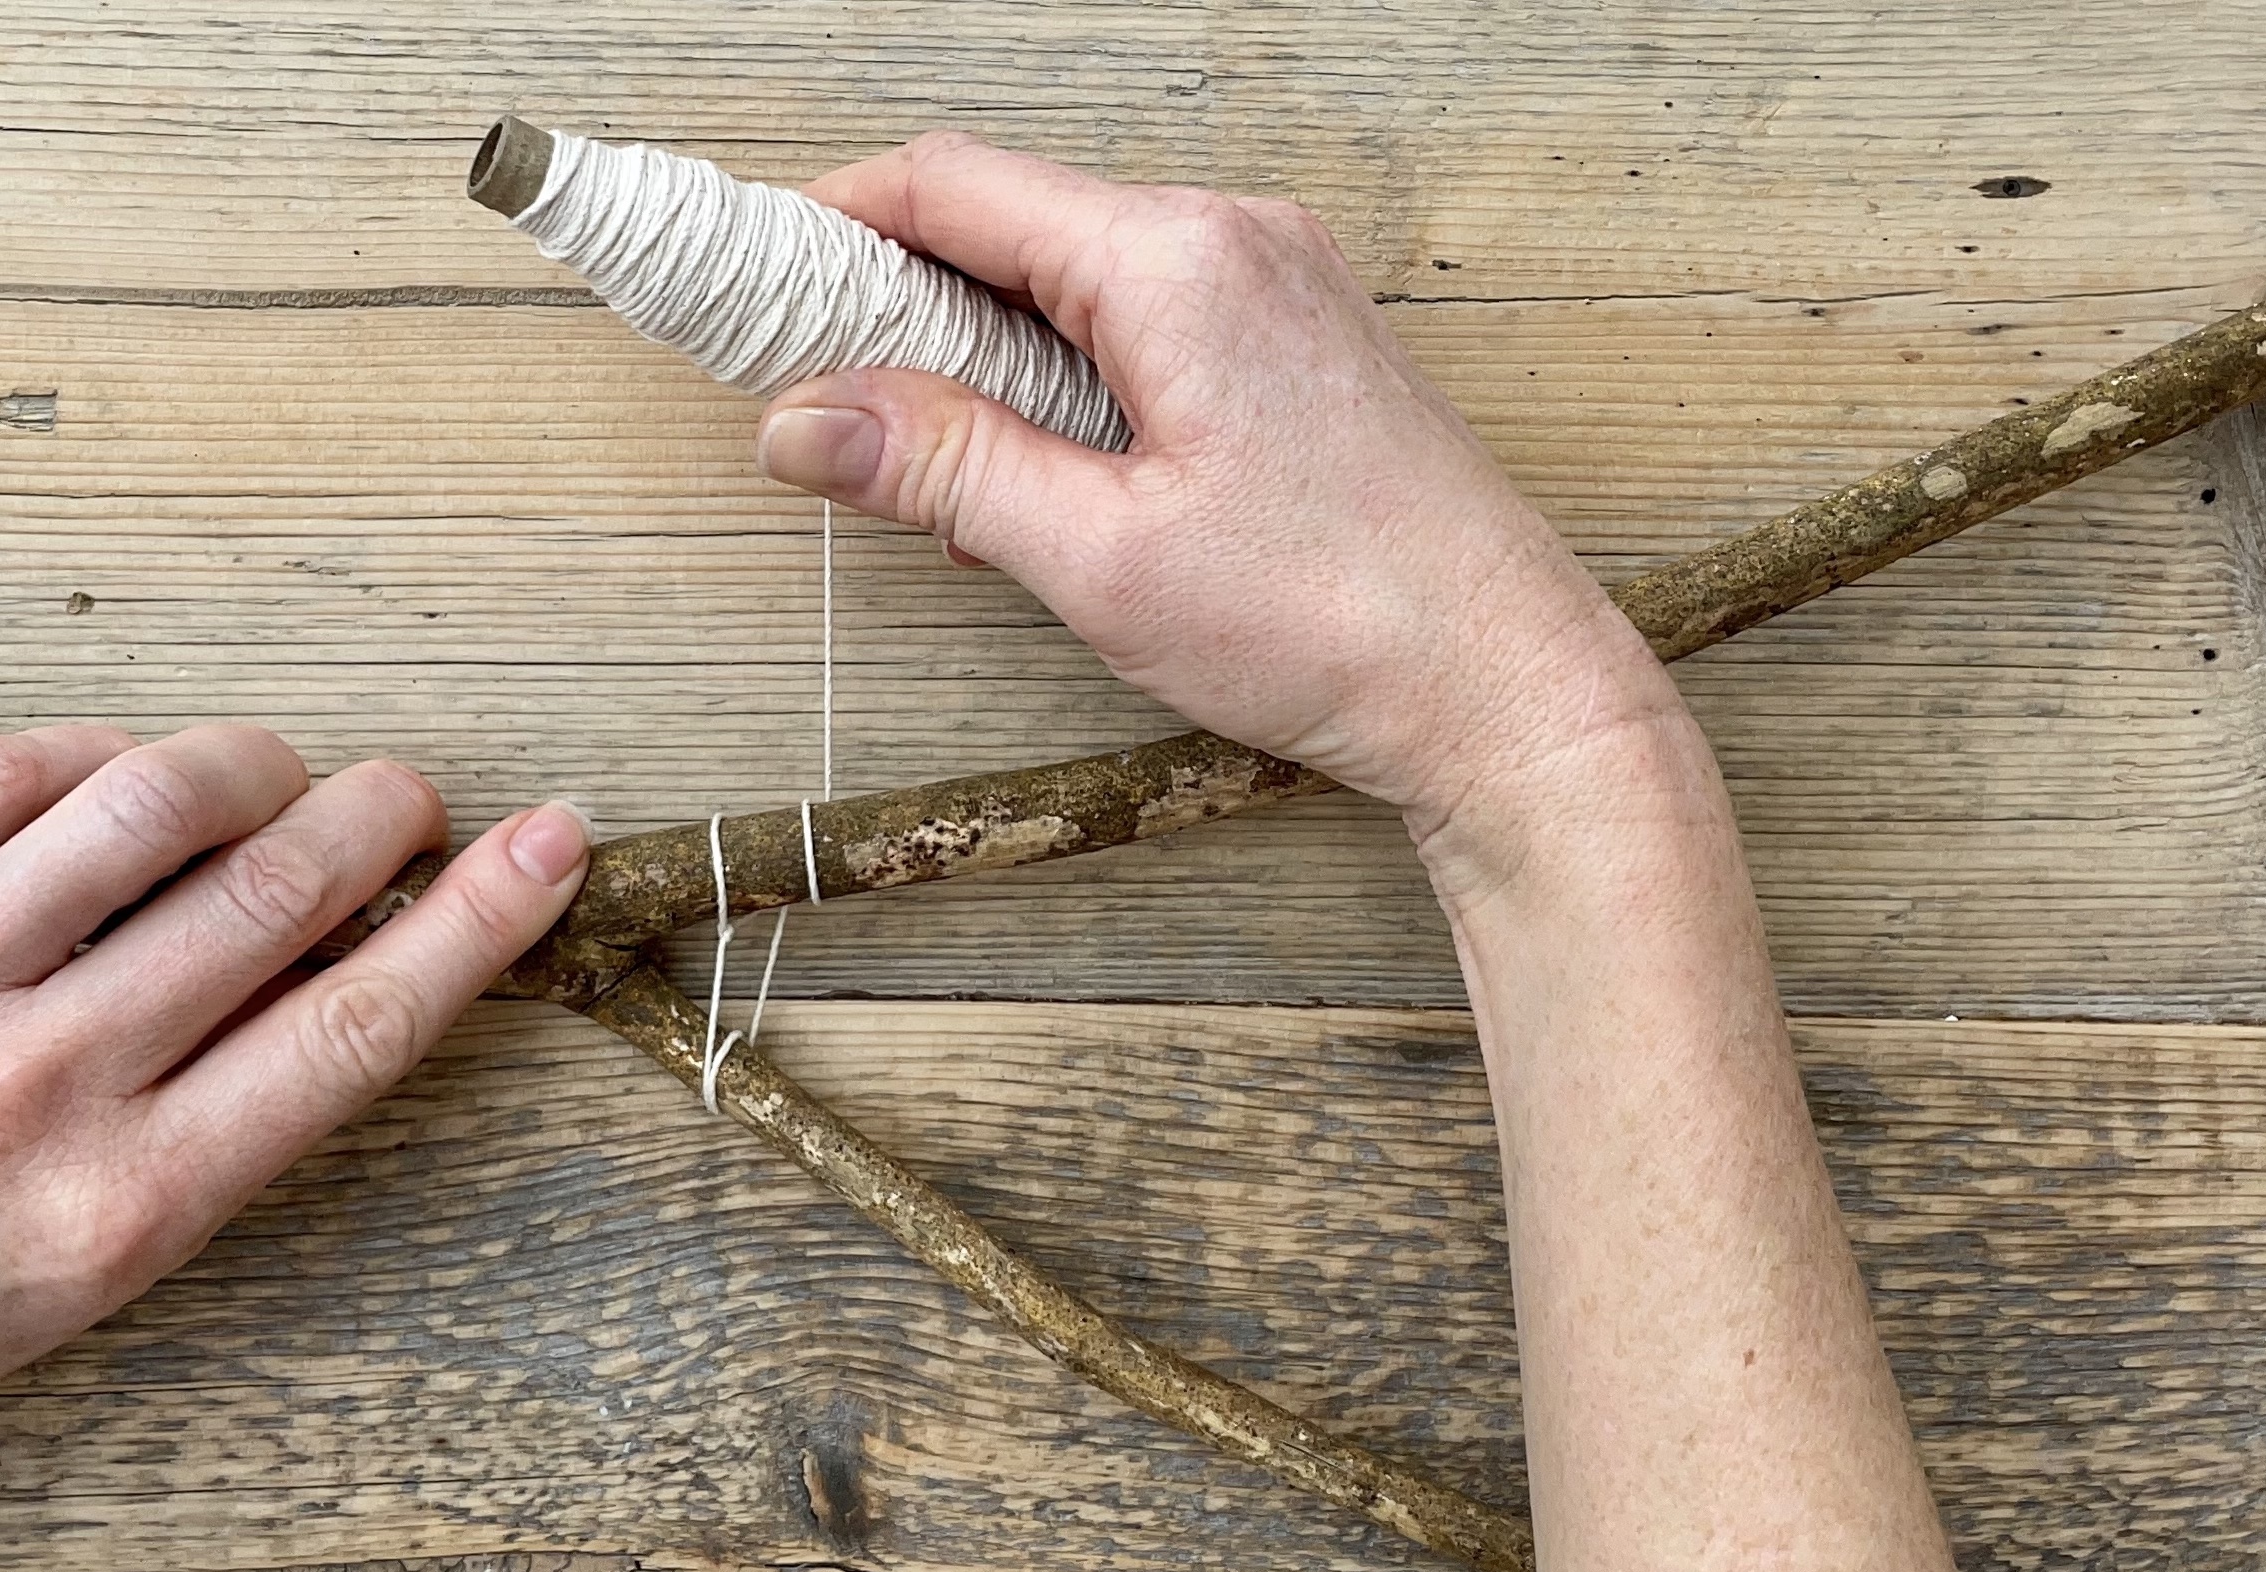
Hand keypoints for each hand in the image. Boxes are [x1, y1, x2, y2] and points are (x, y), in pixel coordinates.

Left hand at [0, 724, 590, 1571]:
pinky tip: (122, 773)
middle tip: (406, 799)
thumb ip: (220, 1114)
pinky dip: (94, 753)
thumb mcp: (93, 1267)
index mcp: (120, 1207)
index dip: (477, 921)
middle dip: (379, 817)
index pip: (354, 1028)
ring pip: (149, 803)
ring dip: (254, 765)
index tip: (545, 848)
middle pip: (272, 893)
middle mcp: (24, 1093)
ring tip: (274, 776)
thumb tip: (341, 955)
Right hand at [761, 138, 1954, 1571]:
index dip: (827, 225)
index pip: (952, 185)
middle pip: (1013, 220)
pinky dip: (1072, 378)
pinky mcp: (1306, 344)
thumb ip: (937, 467)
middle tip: (828, 411)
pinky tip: (1055, 485)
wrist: (1515, 693)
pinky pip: (1150, 319)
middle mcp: (1235, 237)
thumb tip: (798, 416)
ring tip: (950, 484)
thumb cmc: (1336, 624)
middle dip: (901, 305)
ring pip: (1079, 276)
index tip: (750, 289)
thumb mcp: (1096, 554)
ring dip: (989, 356)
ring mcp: (1282, 284)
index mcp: (1176, 258)